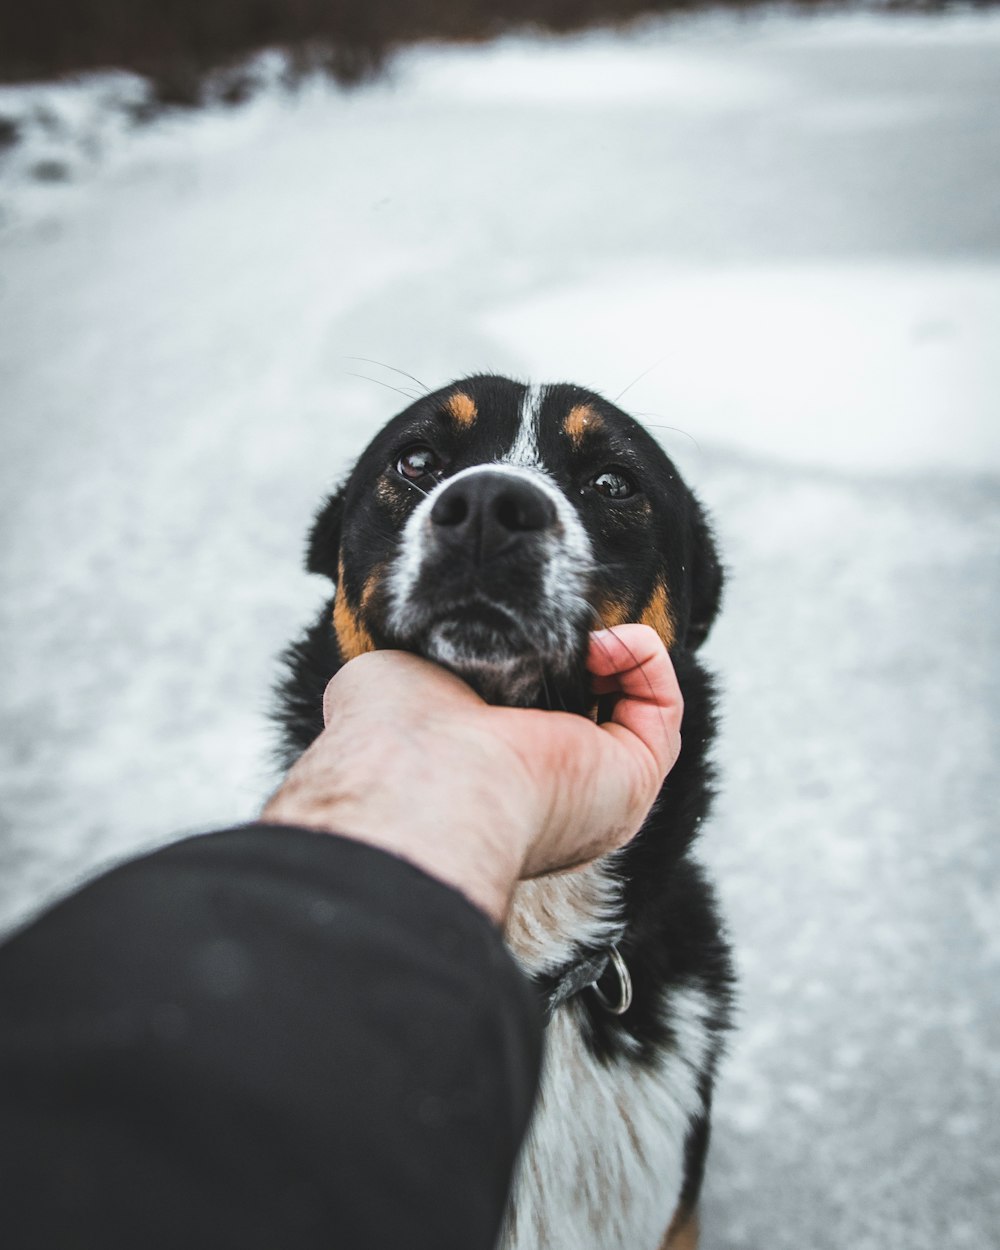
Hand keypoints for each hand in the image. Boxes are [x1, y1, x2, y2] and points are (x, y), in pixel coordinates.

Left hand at [262, 625, 682, 923]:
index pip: (526, 713)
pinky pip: (660, 707)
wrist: (420, 776)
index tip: (514, 623)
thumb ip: (427, 662)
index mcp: (486, 777)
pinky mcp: (636, 776)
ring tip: (582, 636)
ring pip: (632, 707)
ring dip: (615, 655)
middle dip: (581, 656)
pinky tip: (604, 643)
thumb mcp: (397, 677)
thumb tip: (445, 645)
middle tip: (559, 628)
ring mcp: (596, 789)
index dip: (531, 661)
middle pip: (586, 709)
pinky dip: (643, 659)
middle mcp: (545, 791)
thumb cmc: (389, 736)